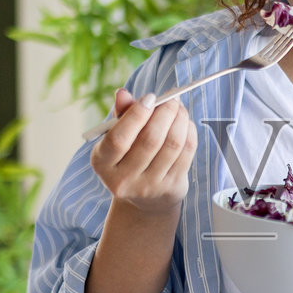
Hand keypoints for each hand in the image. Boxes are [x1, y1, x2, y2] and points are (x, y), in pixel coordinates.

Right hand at [89, 88, 195, 215]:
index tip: (150, 97)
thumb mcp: (118, 136)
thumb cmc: (128, 156)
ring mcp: (149, 187)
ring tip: (179, 108)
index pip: (118, 139)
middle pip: (150, 140)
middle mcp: (123, 180)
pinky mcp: (171, 188)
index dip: (136, 115)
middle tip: (172, 98)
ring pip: (172, 145)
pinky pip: (187, 153)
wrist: (144, 198)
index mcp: (102, 163)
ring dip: (180, 119)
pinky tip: (185, 123)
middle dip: (165, 112)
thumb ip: (121, 114)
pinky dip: (189, 132)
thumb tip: (123, 94)